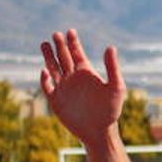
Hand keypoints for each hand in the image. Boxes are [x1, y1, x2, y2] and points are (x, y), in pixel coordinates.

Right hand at [40, 29, 126, 146]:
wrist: (99, 131)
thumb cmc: (111, 110)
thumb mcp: (116, 87)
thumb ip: (112, 67)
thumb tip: (110, 46)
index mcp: (86, 73)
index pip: (77, 53)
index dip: (73, 42)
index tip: (70, 31)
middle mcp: (73, 78)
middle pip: (63, 57)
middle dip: (59, 46)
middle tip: (55, 34)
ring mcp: (63, 88)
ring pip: (53, 68)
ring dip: (48, 57)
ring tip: (45, 44)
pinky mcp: (56, 100)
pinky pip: (47, 87)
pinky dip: (45, 79)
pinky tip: (45, 71)